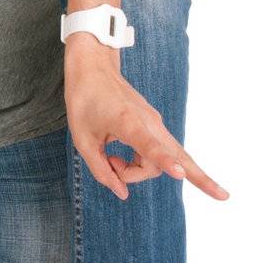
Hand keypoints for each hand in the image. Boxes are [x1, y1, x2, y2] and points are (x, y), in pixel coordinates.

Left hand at [63, 40, 228, 202]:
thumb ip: (102, 170)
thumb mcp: (83, 140)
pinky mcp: (155, 125)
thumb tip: (123, 194)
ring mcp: (155, 123)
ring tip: (111, 160)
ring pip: (165, 159)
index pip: (150, 146)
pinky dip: (144, 162)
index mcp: (127, 122)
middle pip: (173, 159)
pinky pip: (158, 153)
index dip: (165, 162)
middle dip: (179, 178)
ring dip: (139, 170)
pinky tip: (119, 158)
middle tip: (166, 179)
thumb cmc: (85, 101)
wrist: (94, 68)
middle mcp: (149, 122)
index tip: (180, 175)